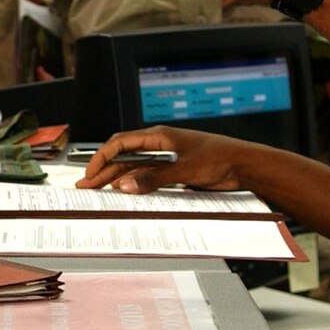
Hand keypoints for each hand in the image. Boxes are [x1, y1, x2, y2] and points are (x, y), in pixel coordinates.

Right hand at [77, 125, 267, 193]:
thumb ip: (153, 178)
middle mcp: (159, 145)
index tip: (90, 174)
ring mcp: (165, 158)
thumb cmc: (219, 157)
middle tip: (86, 186)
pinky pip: (147, 176)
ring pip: (133, 167)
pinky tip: (125, 192)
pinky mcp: (173, 170)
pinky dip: (133, 184)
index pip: (120, 144)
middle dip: (103, 171)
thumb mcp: (183, 169)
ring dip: (116, 179)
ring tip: (99, 191)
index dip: (102, 158)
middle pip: (123, 157)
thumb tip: (125, 185)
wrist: (243, 164)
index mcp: (158, 137)